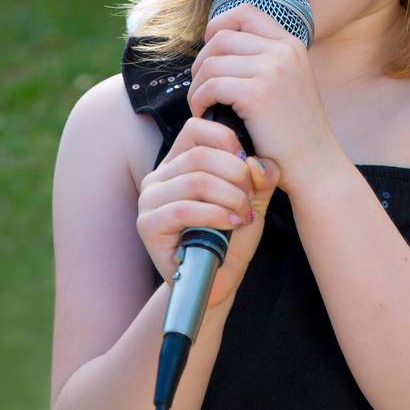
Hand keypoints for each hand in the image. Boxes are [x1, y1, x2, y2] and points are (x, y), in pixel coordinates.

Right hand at [137, 116, 279, 309]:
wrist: (218, 281)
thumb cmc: (231, 236)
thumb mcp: (253, 198)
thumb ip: (261, 176)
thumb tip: (257, 163)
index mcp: (179, 162)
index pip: (196, 128)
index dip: (227, 140)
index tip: (247, 165)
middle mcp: (159, 176)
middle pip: (200, 155)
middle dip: (235, 175)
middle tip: (250, 198)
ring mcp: (149, 200)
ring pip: (195, 180)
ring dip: (229, 196)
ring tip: (243, 214)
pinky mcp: (148, 225)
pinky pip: (183, 209)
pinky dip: (214, 214)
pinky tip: (230, 223)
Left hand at [187, 4, 341, 194]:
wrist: (314, 163)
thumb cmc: (295, 129)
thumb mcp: (290, 81)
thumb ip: (265, 59)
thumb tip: (221, 43)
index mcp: (291, 44)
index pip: (245, 12)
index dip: (219, 23)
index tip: (209, 47)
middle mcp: (283, 51)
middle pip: (222, 37)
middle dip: (202, 60)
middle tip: (202, 86)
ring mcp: (272, 70)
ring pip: (211, 62)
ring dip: (197, 83)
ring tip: (201, 103)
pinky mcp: (257, 94)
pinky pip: (211, 86)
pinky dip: (199, 100)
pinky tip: (204, 113)